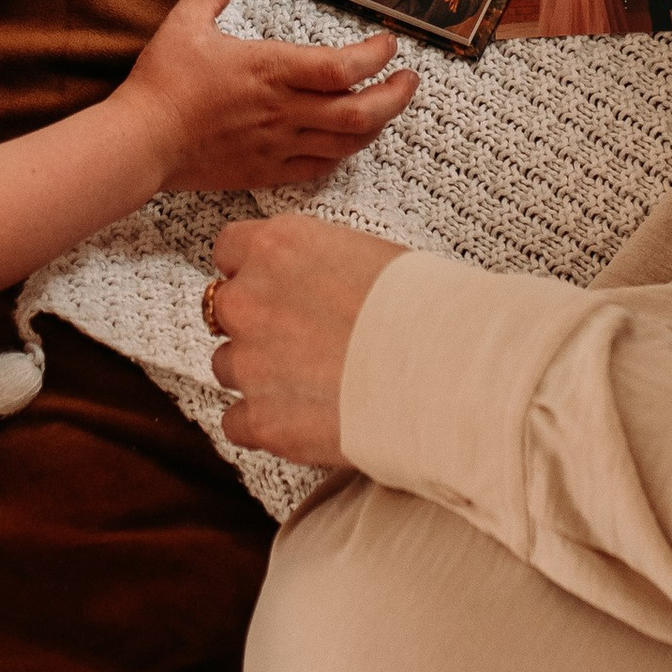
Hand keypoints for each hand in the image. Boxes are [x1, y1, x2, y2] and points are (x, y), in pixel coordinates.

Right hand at [126, 0, 414, 191]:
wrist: (140, 143)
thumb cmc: (162, 83)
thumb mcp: (185, 21)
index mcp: (270, 70)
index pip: (344, 68)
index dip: (376, 56)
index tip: (388, 44)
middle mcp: (284, 111)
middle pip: (362, 111)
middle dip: (397, 96)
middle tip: (409, 80)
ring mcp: (279, 146)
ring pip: (348, 143)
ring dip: (377, 125)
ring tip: (387, 108)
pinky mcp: (267, 172)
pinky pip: (319, 167)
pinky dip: (342, 153)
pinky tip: (347, 141)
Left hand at [206, 211, 407, 468]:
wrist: (446, 371)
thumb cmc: (426, 308)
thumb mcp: (367, 255)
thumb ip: (320, 266)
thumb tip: (317, 284)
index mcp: (278, 246)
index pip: (229, 249)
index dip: (253, 271)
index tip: (278, 287)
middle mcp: (250, 299)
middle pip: (225, 310)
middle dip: (256, 325)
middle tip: (303, 341)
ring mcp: (249, 362)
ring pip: (228, 367)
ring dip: (259, 375)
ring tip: (312, 385)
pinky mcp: (261, 419)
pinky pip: (236, 422)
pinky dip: (263, 424)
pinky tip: (303, 421)